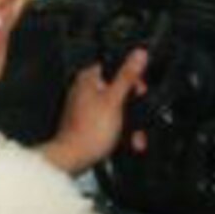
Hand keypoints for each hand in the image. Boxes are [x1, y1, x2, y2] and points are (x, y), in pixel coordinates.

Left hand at [41, 48, 147, 175]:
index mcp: (88, 78)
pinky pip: (112, 123)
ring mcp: (87, 108)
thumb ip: (127, 75)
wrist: (74, 159)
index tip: (140, 90)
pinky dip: (122, 131)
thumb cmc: (88, 131)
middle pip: (119, 90)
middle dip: (134, 107)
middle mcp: (86, 91)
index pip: (116, 66)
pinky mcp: (90, 124)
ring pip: (118, 109)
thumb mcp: (115, 99)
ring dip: (131, 123)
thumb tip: (139, 54)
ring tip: (135, 136)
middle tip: (139, 116)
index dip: (132, 78)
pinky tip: (129, 141)